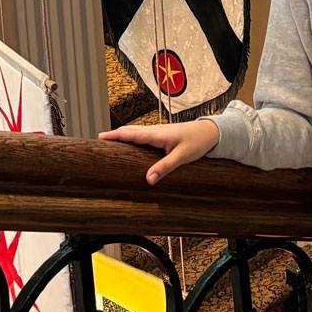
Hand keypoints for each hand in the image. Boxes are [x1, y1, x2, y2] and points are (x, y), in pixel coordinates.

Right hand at [99, 119, 219, 183]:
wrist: (212, 132)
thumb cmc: (198, 142)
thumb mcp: (181, 157)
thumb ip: (164, 167)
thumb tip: (148, 180)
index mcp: (157, 134)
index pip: (131, 134)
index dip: (115, 136)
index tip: (100, 137)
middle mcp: (156, 131)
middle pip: (131, 131)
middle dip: (115, 135)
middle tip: (99, 140)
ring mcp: (159, 132)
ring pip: (137, 132)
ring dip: (123, 135)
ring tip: (110, 141)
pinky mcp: (164, 135)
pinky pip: (143, 135)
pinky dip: (133, 137)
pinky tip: (131, 144)